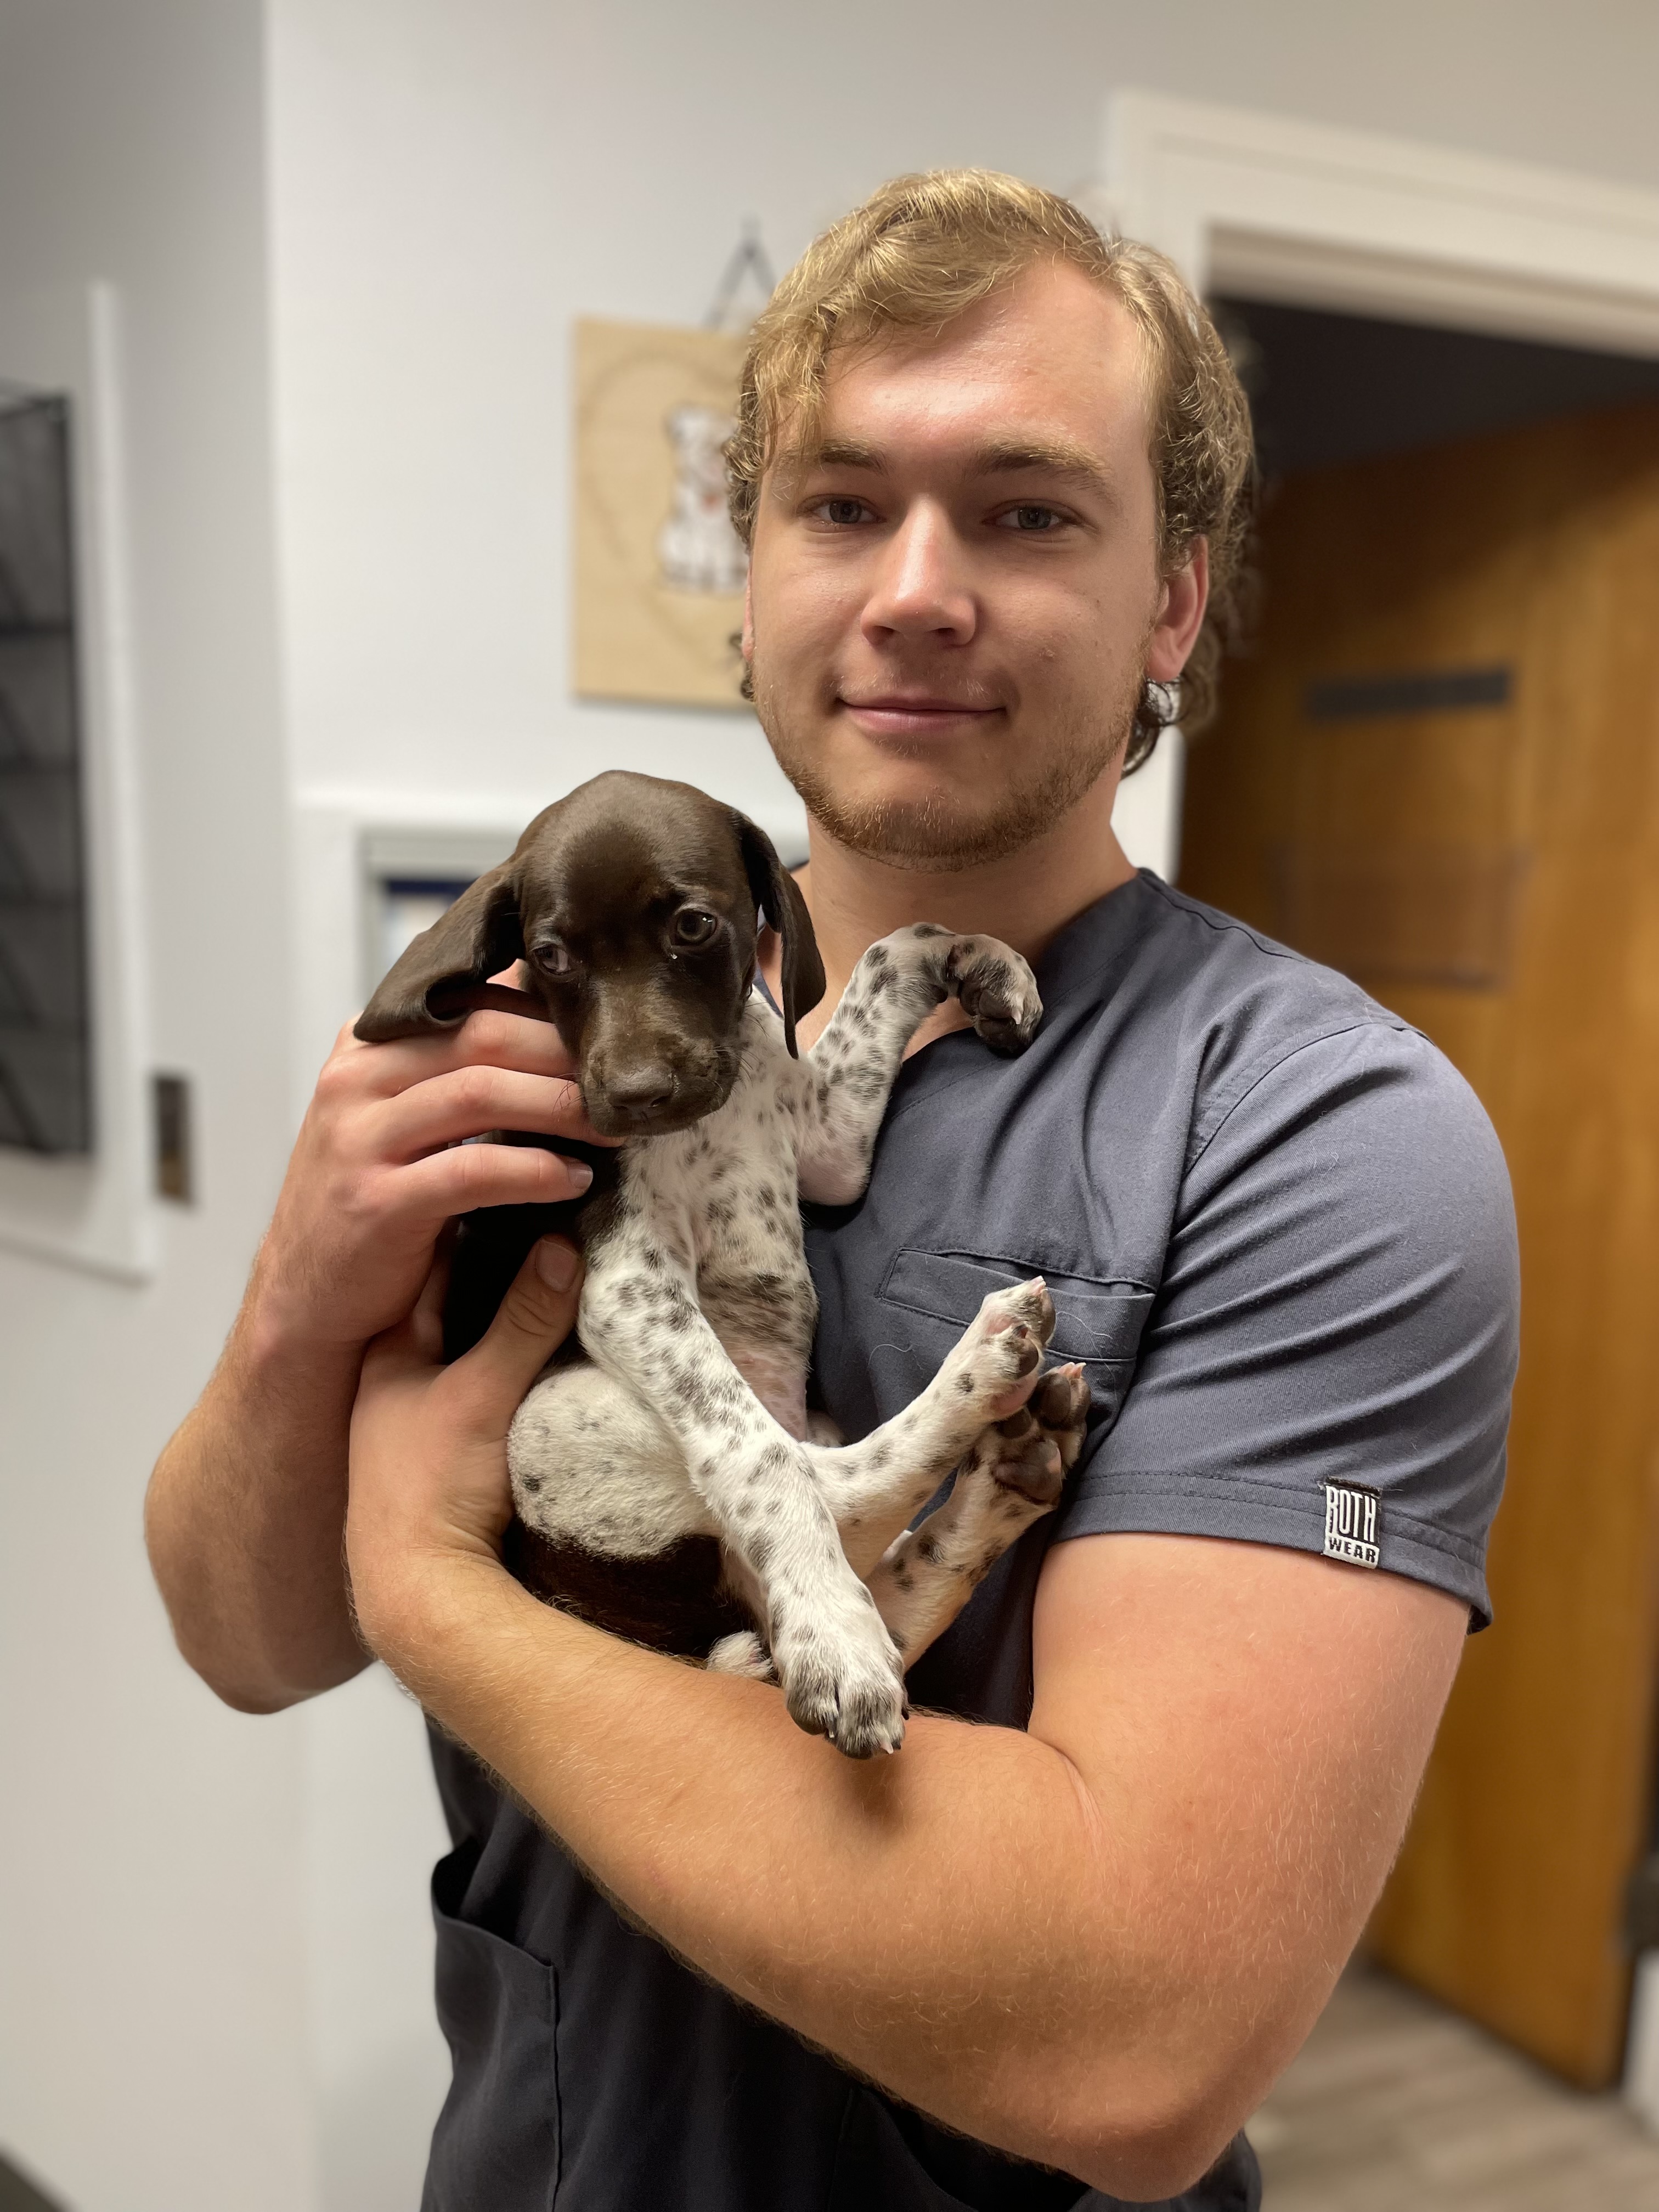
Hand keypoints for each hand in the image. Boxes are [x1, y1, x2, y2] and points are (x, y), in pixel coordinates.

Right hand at [253, 1002, 611, 1352]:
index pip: (471, 1002)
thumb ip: (454, 1069)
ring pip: (480, 1093)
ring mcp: (357, 1139)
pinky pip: (470, 1170)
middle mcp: (353, 1079)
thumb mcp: (403, 1119)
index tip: (606, 1042)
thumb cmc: (376, 1201)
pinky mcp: (373, 1201)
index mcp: (367, 1047)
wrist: (307, 1298)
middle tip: (623, 1083)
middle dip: (566, 1056)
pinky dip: (533, 1171)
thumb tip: (547, 1019)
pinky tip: (573, 1180)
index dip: (548, 1017)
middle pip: (483, 1036)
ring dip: (561, 1107)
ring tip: (613, 1129)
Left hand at [345, 1234, 583, 1663]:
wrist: (417, 1600)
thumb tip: (565, 1246)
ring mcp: (419, 1424)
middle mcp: (396, 1382)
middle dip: (496, 1269)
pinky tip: (555, 1355)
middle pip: (450, 1304)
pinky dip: (514, 1367)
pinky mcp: (449, 1462)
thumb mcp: (480, 1393)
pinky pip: (485, 1391)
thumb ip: (524, 1321)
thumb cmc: (427, 1492)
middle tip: (552, 1222)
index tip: (516, 1185)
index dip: (469, 1221)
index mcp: (385, 1353)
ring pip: (468, 1350)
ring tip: (566, 1274)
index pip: (427, 1264)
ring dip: (509, 1322)